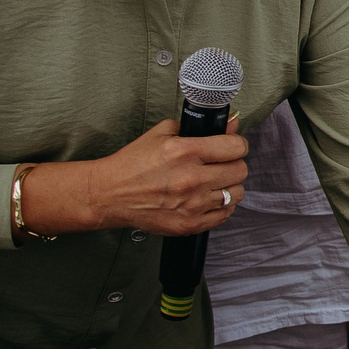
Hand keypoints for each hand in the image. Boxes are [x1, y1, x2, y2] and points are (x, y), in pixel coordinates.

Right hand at [21, 117, 247, 237]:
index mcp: (185, 151)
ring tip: (212, 183)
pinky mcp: (189, 224)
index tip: (231, 147)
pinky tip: (207, 198)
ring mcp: (192, 204)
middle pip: (240, 170)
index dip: (236, 145)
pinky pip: (225, 214)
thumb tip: (231, 123)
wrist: (109, 194)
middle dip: (232, 165)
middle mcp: (192, 179)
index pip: (236, 147)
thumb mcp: (163, 134)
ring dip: (228, 186)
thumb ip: (200, 128)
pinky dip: (221, 206)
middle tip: (219, 165)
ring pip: (236, 193)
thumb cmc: (133, 163)